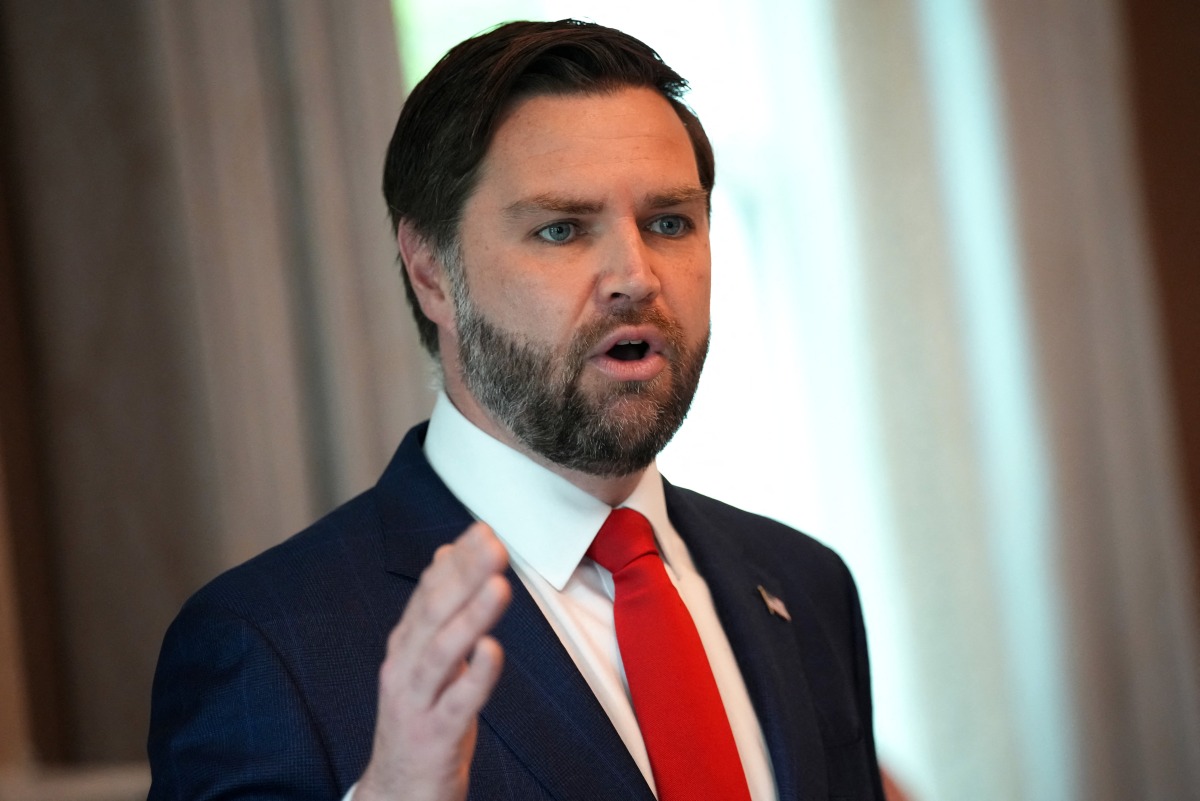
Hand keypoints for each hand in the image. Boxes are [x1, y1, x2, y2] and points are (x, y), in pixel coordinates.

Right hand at [355, 522, 511, 800]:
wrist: (397, 792)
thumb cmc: (420, 720)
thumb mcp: (427, 661)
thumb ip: (437, 611)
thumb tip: (448, 555)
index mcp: (405, 646)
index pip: (428, 594)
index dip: (455, 562)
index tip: (483, 530)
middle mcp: (405, 668)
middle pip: (433, 615)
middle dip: (463, 577)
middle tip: (493, 546)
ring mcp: (416, 703)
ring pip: (441, 654)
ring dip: (470, 617)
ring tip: (497, 586)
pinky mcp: (433, 736)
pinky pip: (455, 704)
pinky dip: (474, 676)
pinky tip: (492, 650)